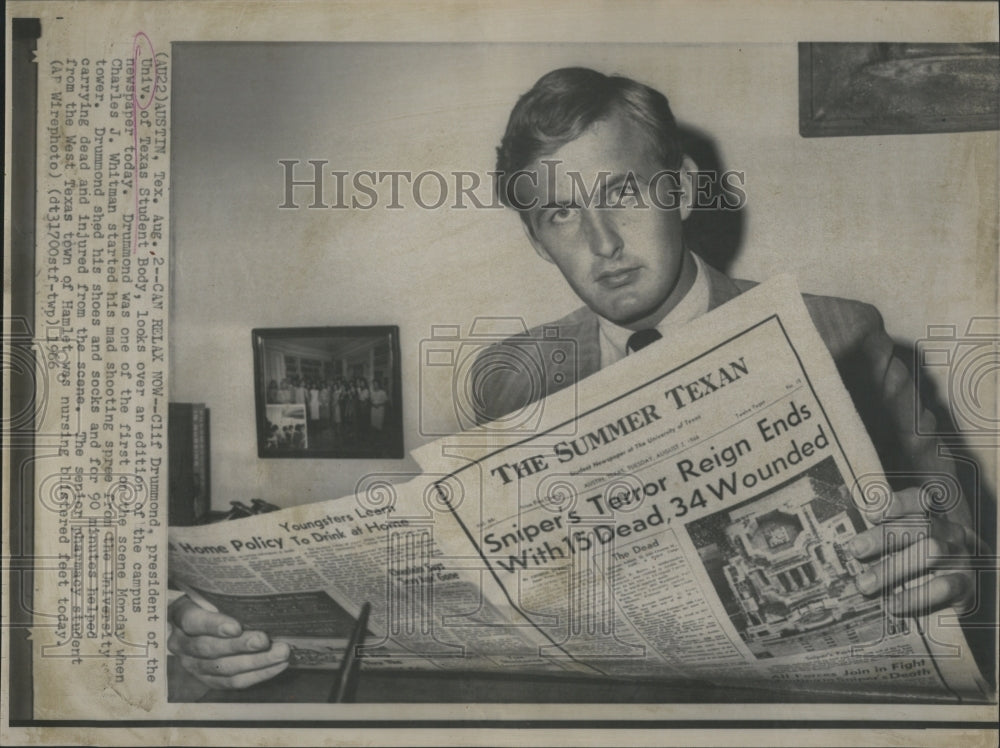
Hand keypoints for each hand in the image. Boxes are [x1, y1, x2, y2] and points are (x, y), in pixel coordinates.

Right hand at [168, 595, 290, 688]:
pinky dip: (258, 674)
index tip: (236, 626)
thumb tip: (261, 591)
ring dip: (256, 662)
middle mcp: (182, 644)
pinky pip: (234, 682)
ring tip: (280, 654)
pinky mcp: (209, 680)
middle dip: (240, 645)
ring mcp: (194, 665)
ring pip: (224, 668)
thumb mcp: (214, 594)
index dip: (214, 625)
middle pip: (210, 649)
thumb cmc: (215, 603)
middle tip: (264, 640)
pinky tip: (278, 666)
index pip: (194, 621)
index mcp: (181, 616)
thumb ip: (229, 596)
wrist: (204, 624)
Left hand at [849, 487, 978, 615]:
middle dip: (884, 536)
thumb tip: (844, 510)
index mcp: (934, 517)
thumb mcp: (903, 545)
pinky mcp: (967, 585)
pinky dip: (914, 596)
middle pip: (921, 524)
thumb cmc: (920, 565)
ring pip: (932, 551)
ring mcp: (962, 556)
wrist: (960, 596)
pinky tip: (892, 604)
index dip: (897, 502)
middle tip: (855, 549)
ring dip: (893, 567)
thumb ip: (880, 531)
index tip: (871, 513)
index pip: (919, 499)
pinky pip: (943, 586)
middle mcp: (951, 532)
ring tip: (865, 584)